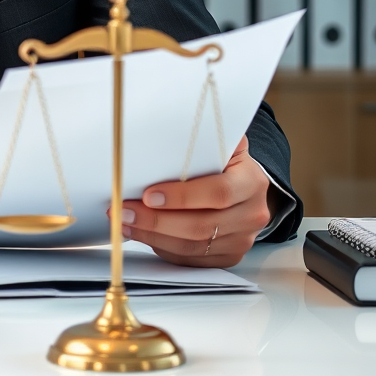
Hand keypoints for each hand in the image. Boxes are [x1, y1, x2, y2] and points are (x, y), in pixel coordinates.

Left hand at [119, 136, 271, 267]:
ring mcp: (241, 239)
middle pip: (200, 225)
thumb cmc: (222, 161)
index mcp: (251, 181)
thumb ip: (202, 134)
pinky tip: (140, 234)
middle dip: (156, 220)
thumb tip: (170, 117)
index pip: (218, 192)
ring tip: (124, 222)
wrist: (244, 186)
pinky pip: (190, 259)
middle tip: (124, 211)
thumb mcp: (220, 143)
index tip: (148, 194)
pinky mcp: (227, 256)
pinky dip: (161, 247)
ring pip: (191, 246)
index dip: (182, 196)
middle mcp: (251, 213)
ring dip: (152, 235)